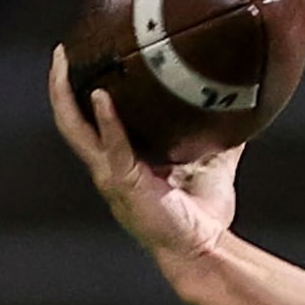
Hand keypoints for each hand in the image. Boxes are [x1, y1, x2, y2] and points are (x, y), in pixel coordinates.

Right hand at [48, 44, 241, 266]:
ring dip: (67, 95)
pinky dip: (108, 121)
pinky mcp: (126, 184)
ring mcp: (113, 176)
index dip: (81, 95)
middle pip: (71, 120)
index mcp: (122, 163)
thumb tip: (242, 117)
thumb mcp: (212, 170)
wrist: (205, 252)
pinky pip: (113, 147)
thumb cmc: (203, 218)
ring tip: (66, 63)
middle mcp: (109, 168)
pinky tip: (104, 97)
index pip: (90, 123)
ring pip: (76, 130)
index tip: (81, 62)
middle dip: (62, 86)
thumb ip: (219, 144)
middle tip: (62, 53)